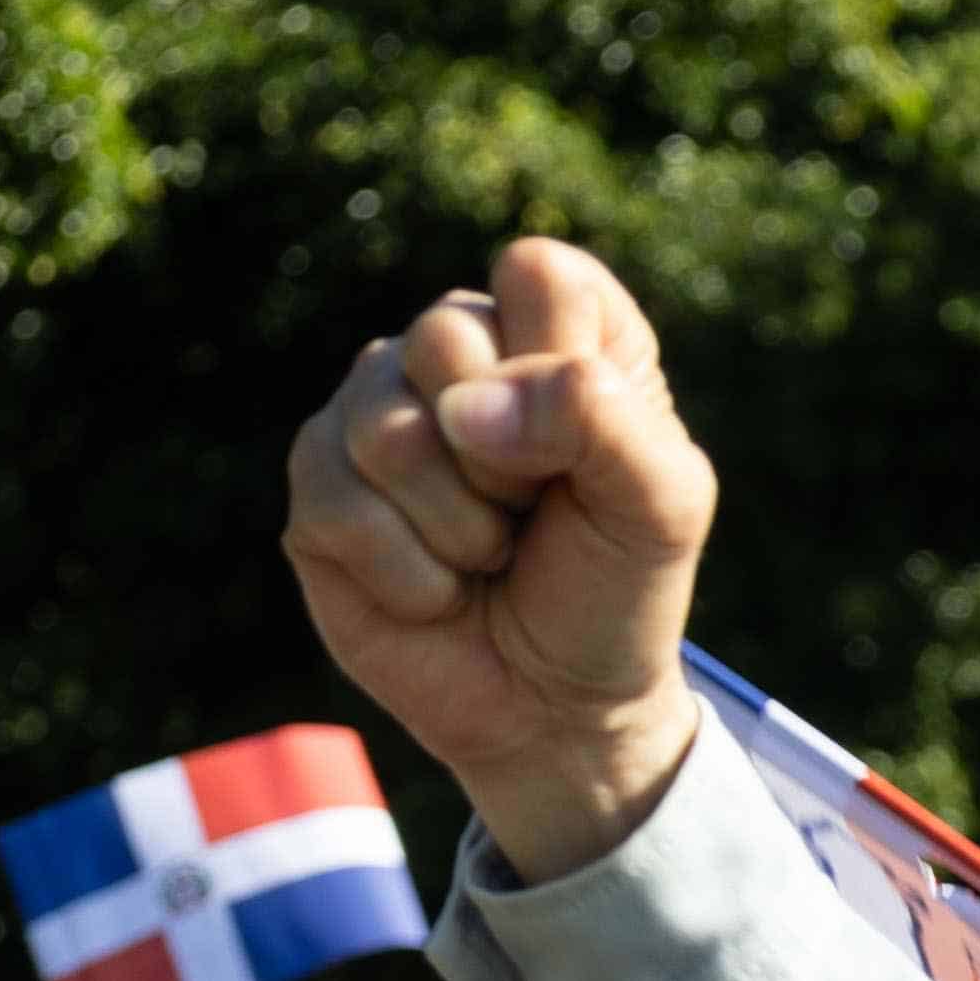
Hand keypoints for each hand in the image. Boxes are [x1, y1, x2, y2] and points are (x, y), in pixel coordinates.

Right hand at [283, 236, 714, 880]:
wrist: (558, 708)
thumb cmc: (615, 591)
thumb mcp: (663, 507)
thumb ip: (600, 417)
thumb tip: (462, 407)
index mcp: (556, 331)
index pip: (537, 272)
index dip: (560, 367)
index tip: (589, 452)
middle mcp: (454, 353)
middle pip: (442, 335)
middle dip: (506, 459)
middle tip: (533, 513)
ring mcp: (373, 412)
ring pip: (386, 427)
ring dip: (460, 525)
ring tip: (489, 555)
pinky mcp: (317, 487)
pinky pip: (339, 504)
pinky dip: (410, 574)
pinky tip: (438, 591)